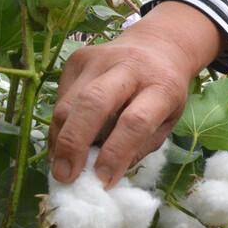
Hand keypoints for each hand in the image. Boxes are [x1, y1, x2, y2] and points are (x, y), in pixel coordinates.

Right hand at [48, 1, 222, 186]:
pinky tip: (65, 142)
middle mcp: (129, 67)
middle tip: (65, 176)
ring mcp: (99, 59)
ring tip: (62, 166)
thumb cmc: (163, 93)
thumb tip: (103, 176)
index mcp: (162, 86)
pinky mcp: (76, 59)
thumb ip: (139, 148)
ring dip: (61, 140)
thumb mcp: (167, 122)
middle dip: (74, 144)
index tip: (102, 180)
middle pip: (93, 103)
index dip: (116, 153)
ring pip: (68, 103)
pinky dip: (59, 127)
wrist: (157, 46)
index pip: (135, 121)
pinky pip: (60, 99)